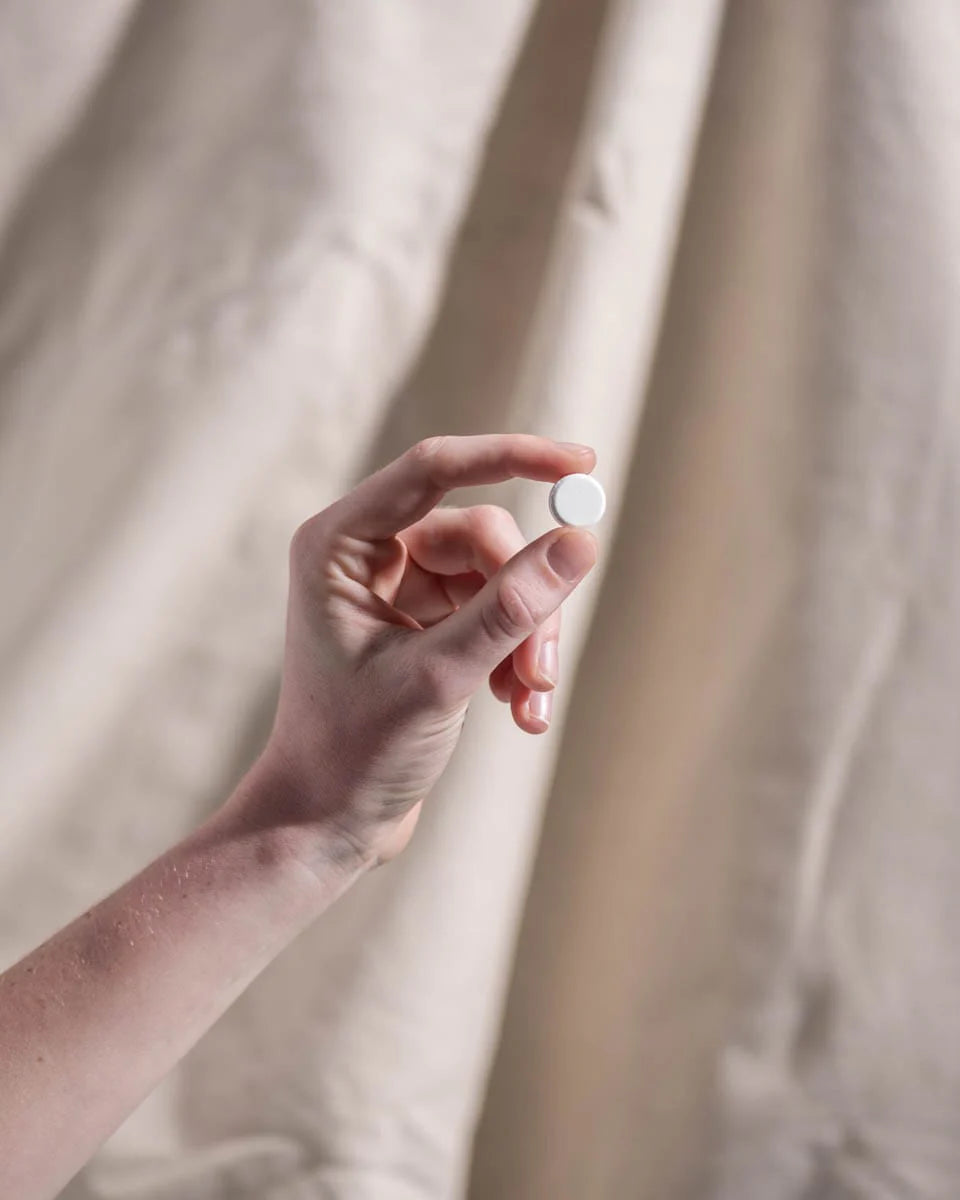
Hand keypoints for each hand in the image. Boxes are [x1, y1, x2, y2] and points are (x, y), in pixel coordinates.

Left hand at [251, 434, 598, 872]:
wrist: (326, 823)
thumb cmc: (353, 752)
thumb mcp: (438, 678)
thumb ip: (508, 609)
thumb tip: (580, 541)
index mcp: (338, 545)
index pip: (434, 468)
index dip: (512, 457)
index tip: (583, 463)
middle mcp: (366, 555)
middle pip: (481, 535)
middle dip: (524, 599)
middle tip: (542, 669)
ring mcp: (399, 590)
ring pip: (498, 577)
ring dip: (527, 637)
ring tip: (532, 701)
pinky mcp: (427, 624)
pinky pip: (495, 613)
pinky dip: (516, 655)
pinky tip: (521, 710)